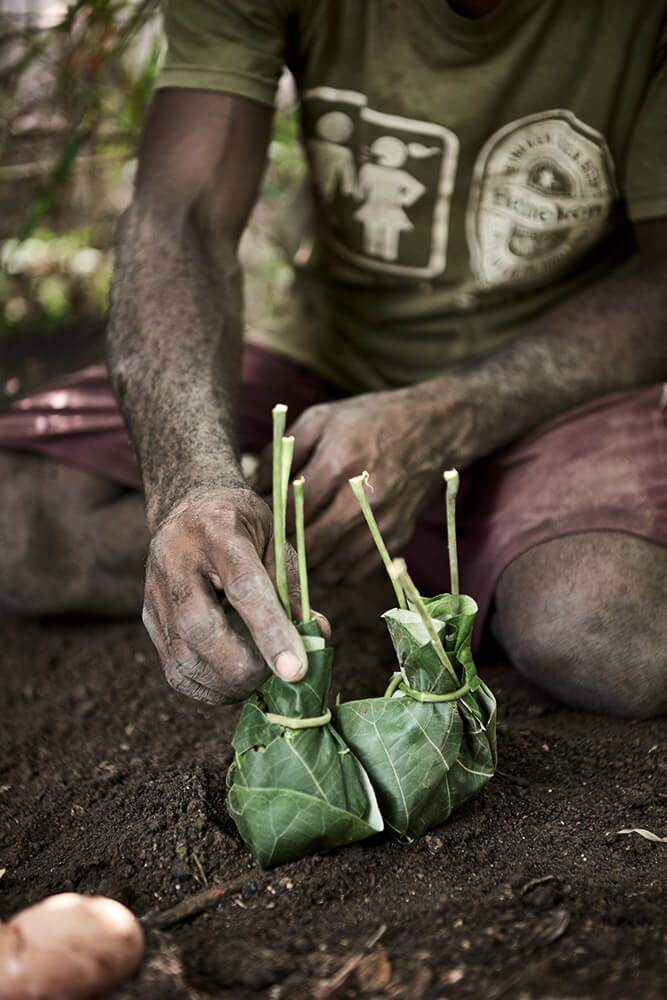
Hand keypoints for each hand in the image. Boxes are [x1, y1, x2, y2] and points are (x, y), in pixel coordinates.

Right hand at [142, 486, 328, 703]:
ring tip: (259, 678)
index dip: (270, 631)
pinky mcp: (149, 619)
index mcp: (216, 529)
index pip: (243, 586)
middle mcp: (175, 558)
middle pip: (199, 627)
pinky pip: (175, 671)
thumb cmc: (242, 524)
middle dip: (243, 667)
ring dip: (227, 684)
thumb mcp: (273, 539)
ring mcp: (155, 591)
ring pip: (183, 658)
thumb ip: (292, 587)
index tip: (296, 670)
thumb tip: (318, 634)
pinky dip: (209, 688)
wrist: (189, 508)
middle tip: (276, 675)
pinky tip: (234, 682)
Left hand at [256, 386, 466, 584]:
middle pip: (310, 545)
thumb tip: (254, 488)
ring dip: (308, 566)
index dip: (270, 523)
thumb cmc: (369, 419)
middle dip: (285, 550)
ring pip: (332, 566)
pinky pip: (357, 572)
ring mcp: (383, 522)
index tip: (260, 523)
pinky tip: (324, 555)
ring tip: (295, 553)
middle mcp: (362, 499)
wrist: (433, 427)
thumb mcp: (321, 419)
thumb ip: (283, 452)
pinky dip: (335, 571)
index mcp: (339, 464)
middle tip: (272, 545)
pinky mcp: (397, 536)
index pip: (291, 512)